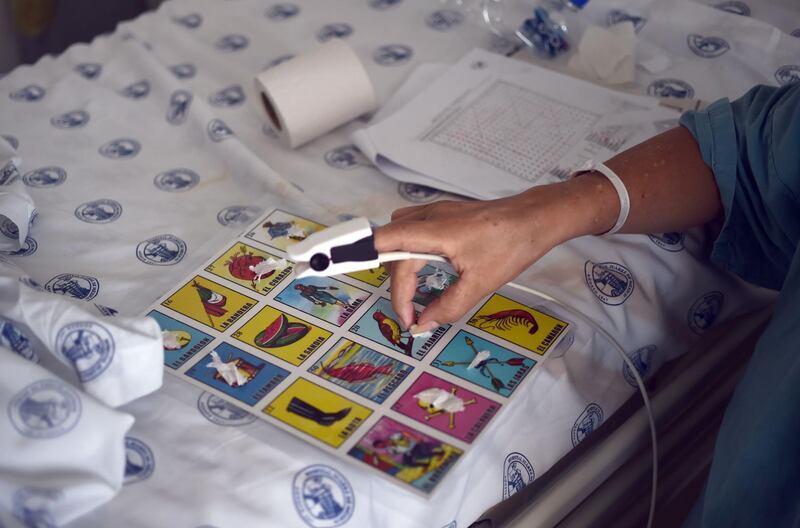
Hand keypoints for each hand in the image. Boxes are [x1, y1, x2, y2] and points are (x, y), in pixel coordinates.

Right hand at [374, 179, 613, 331]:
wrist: (535, 217)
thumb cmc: (512, 245)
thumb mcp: (480, 284)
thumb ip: (448, 306)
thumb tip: (425, 324)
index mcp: (434, 231)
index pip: (389, 253)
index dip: (393, 289)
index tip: (409, 316)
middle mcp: (428, 216)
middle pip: (388, 246)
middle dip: (396, 282)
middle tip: (411, 310)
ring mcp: (434, 211)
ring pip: (396, 234)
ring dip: (397, 263)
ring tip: (412, 290)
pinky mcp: (442, 213)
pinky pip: (410, 228)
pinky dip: (407, 250)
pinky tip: (423, 266)